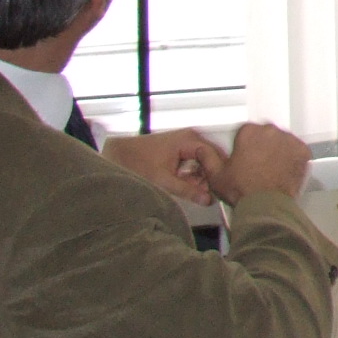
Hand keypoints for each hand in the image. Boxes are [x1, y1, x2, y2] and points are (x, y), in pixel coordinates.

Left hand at [102, 127, 227, 205]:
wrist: (117, 156)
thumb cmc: (136, 162)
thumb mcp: (163, 180)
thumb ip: (187, 191)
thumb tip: (207, 199)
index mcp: (189, 140)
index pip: (215, 155)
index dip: (217, 173)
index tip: (220, 189)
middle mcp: (190, 138)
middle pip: (211, 159)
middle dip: (210, 177)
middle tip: (211, 194)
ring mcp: (185, 143)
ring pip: (204, 162)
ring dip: (202, 178)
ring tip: (199, 193)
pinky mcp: (180, 150)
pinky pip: (195, 163)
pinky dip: (194, 175)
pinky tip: (190, 187)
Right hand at [214, 121, 312, 201]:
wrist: (266, 204)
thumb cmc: (243, 190)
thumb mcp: (216, 174)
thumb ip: (207, 157)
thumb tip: (202, 150)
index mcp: (249, 132)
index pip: (247, 131)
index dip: (245, 144)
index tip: (245, 155)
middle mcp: (270, 132)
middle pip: (266, 134)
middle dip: (262, 146)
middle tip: (258, 163)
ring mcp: (288, 141)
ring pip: (282, 140)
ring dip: (277, 150)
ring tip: (270, 168)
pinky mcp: (302, 152)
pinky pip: (297, 149)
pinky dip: (292, 157)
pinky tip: (283, 168)